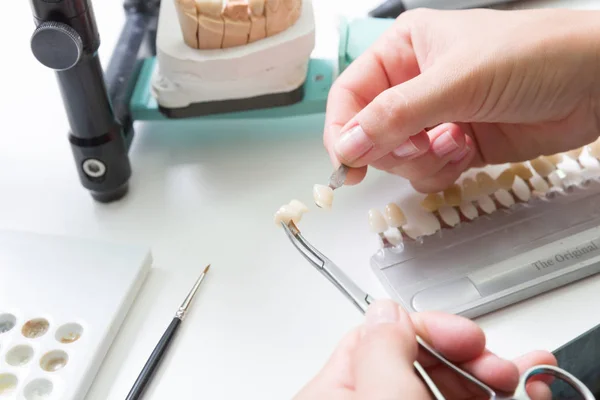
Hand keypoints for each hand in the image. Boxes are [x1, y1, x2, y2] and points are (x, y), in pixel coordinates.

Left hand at [294, 299, 555, 399]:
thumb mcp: (379, 399)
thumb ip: (379, 350)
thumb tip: (385, 309)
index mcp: (332, 394)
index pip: (375, 338)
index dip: (424, 327)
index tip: (467, 334)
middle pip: (414, 362)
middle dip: (465, 355)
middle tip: (498, 364)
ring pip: (442, 386)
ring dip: (486, 375)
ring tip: (524, 376)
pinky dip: (489, 394)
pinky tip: (521, 390)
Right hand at [324, 8, 599, 191]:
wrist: (597, 84)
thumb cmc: (536, 55)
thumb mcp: (456, 81)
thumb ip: (395, 115)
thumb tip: (347, 143)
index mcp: (404, 51)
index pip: (350, 95)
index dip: (342, 129)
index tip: (347, 160)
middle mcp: (414, 84)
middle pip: (370, 132)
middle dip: (392, 147)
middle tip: (418, 144)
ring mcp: (436, 117)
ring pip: (397, 157)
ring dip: (421, 160)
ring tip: (455, 142)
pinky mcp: (456, 145)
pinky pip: (425, 171)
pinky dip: (441, 170)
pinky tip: (466, 150)